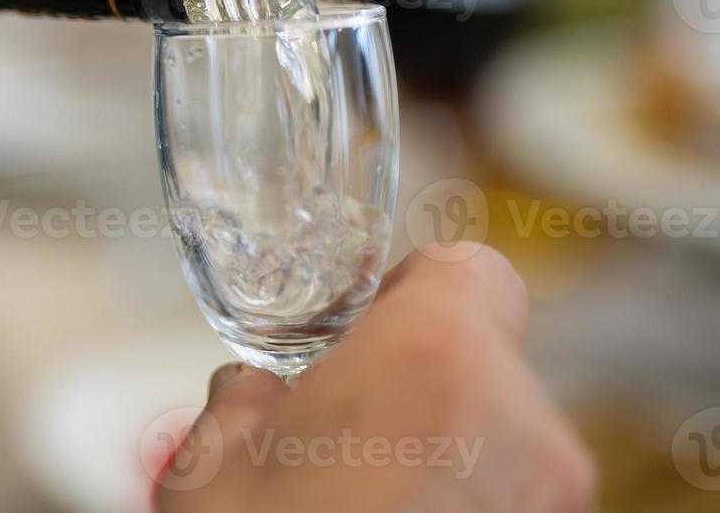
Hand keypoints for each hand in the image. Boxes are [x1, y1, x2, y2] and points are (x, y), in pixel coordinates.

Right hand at [155, 243, 595, 512]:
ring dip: (434, 451)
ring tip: (350, 494)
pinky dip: (453, 500)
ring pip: (497, 438)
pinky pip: (504, 497)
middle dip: (412, 384)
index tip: (365, 323)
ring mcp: (545, 503)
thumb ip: (247, 394)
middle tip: (333, 425)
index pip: (474, 270)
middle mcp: (520, 425)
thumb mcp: (213, 459)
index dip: (413, 288)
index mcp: (435, 359)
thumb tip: (257, 391)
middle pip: (482, 360)